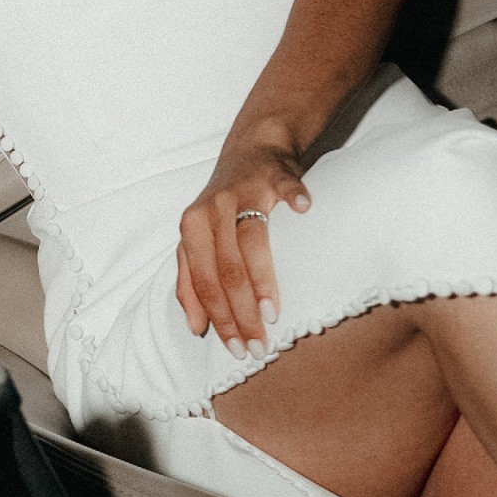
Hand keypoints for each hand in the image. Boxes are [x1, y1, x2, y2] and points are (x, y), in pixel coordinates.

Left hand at [176, 135, 309, 352]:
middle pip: (224, 268)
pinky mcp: (275, 173)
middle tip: (258, 345)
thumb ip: (191, 279)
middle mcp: (212, 208)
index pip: (202, 281)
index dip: (218, 317)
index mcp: (191, 227)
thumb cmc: (224, 206)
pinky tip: (305, 209)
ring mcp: (244, 190)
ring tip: (271, 313)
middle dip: (240, 312)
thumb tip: (196, 327)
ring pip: (251, 238)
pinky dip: (295, 197)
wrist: (252, 148)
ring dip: (261, 278)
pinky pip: (287, 186)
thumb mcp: (199, 239)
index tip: (236, 348)